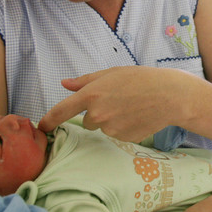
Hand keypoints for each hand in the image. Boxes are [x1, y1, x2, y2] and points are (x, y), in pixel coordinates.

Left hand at [39, 66, 185, 139]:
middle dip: (98, 112)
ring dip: (112, 120)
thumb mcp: (112, 73)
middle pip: (88, 120)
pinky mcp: (124, 139)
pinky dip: (124, 127)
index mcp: (92, 94)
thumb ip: (85, 81)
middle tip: (119, 100)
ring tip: (132, 107)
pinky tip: (138, 116)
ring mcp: (111, 129)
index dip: (48, 120)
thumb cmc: (141, 79)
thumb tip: (64, 84)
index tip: (41, 127)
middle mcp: (98, 114)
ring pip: (104, 127)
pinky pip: (118, 134)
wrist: (169, 96)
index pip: (61, 110)